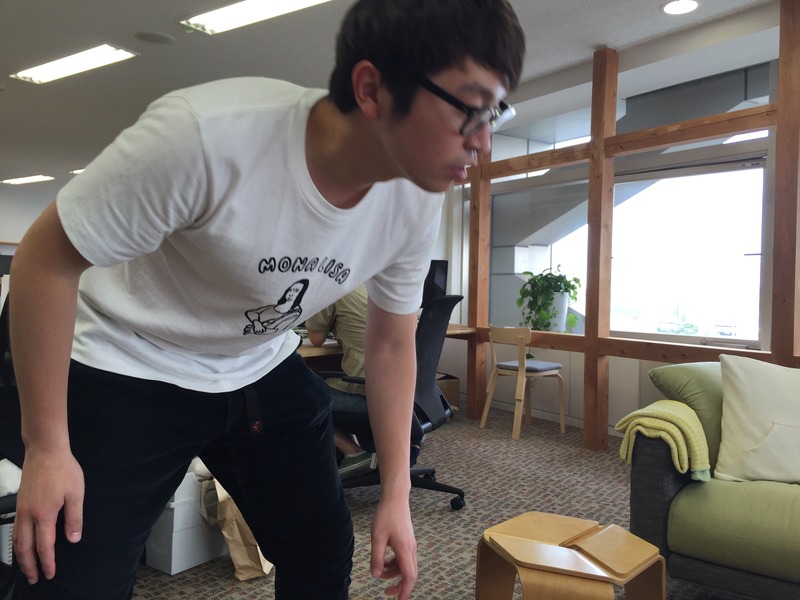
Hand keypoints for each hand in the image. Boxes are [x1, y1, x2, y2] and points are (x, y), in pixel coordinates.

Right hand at [12, 449, 84, 583]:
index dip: (48, 562)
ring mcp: (21, 509)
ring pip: (17, 540)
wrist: (45, 450)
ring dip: (20, 557)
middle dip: (30, 566)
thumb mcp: (76, 493)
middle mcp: (28, 515)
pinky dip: (16, 542)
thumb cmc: (63, 469)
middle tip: (34, 578)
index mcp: (44, 514)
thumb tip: (73, 538)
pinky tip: (20, 544)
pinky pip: (15, 528)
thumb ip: (75, 518)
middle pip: (25, 548)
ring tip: (26, 568)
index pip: (44, 546)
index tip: (50, 574)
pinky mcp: (19, 502)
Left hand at [370, 496, 416, 598]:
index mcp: (405, 550)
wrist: (395, 498)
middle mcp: (411, 549)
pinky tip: (384, 560)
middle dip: (399, 585)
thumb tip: (376, 575)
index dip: (405, 590)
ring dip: (394, 573)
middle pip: (410, 574)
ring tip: (380, 572)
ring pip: (406, 566)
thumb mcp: (377, 537)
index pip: (409, 576)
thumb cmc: (387, 515)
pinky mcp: (407, 540)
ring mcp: (410, 544)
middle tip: (386, 592)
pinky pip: (404, 558)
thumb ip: (377, 558)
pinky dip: (395, 564)